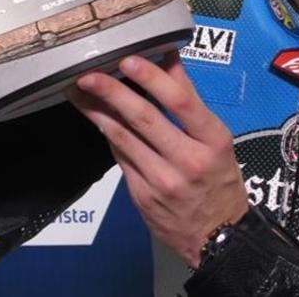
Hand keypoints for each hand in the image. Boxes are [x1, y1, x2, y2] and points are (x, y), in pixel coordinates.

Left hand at [68, 52, 248, 266]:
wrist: (218, 238)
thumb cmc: (220, 180)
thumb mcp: (217, 140)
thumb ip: (191, 104)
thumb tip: (168, 60)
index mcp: (213, 141)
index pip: (181, 102)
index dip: (152, 78)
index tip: (129, 60)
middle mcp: (187, 160)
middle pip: (144, 118)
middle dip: (112, 92)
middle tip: (88, 74)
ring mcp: (162, 180)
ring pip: (123, 138)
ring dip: (97, 112)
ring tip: (79, 92)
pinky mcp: (142, 195)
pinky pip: (121, 157)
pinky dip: (108, 134)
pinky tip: (97, 118)